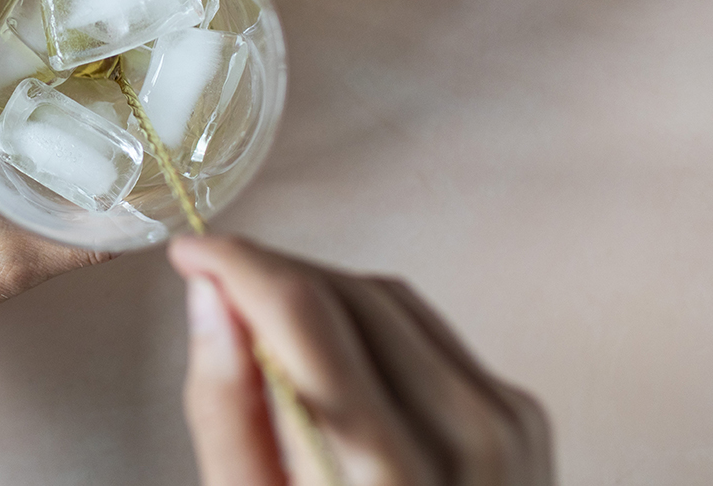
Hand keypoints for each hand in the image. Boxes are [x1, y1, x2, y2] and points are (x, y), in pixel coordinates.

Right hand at [169, 235, 551, 485]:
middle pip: (349, 294)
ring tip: (265, 322)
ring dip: (317, 291)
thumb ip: (228, 412)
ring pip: (389, 297)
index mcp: (387, 482)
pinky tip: (331, 353)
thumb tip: (210, 298)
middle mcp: (465, 441)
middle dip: (272, 274)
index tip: (190, 250)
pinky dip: (366, 321)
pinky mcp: (522, 415)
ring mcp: (507, 426)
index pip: (307, 316)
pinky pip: (427, 327)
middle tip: (215, 288)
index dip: (238, 265)